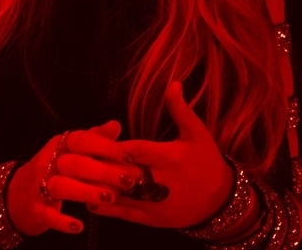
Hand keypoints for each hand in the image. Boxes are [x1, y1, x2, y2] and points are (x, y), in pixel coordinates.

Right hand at [6, 120, 137, 235]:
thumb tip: (116, 125)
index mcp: (59, 145)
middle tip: (128, 180)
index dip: (106, 146)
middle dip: (104, 171)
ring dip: (87, 191)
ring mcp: (38, 186)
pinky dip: (62, 221)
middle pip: (75, 163)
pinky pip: (47, 214)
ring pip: (61, 186)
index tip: (129, 157)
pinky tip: (78, 226)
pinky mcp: (34, 209)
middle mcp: (48, 162)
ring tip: (110, 198)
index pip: (81, 139)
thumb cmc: (54, 171)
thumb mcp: (71, 152)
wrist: (17, 197)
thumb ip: (94, 139)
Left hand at [86, 81, 233, 227]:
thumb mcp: (197, 133)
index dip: (118, 148)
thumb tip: (173, 83)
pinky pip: (127, 215)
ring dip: (101, 190)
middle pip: (127, 176)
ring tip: (80, 181)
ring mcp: (158, 204)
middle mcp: (164, 183)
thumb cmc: (206, 161)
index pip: (140, 151)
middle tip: (80, 162)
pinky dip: (108, 209)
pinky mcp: (155, 219)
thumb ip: (180, 110)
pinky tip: (91, 201)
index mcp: (172, 158)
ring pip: (124, 198)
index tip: (98, 142)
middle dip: (104, 169)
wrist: (221, 200)